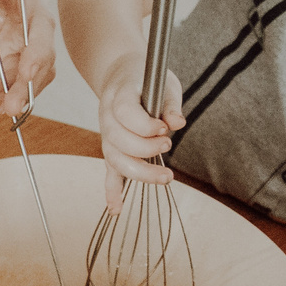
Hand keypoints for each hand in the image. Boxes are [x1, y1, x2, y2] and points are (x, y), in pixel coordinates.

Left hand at [0, 0, 56, 117]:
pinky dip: (4, 92)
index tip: (27, 72)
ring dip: (18, 92)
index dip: (39, 48)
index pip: (40, 19)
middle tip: (12, 106)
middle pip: (40, 48)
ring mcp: (13, 30)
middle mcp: (23, 7)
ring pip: (30, 68)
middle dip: (30, 80)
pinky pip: (11, 76)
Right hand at [97, 52, 185, 207]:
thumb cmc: (146, 79)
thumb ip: (169, 104)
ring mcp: (107, 135)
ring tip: (166, 177)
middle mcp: (107, 117)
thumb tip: (178, 123)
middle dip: (145, 149)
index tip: (164, 128)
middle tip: (168, 146)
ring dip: (139, 173)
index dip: (145, 125)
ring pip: (115, 160)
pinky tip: (116, 209)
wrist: (122, 76)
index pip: (125, 114)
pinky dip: (112, 191)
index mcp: (119, 96)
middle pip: (118, 141)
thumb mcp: (163, 83)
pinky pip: (109, 172)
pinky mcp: (112, 148)